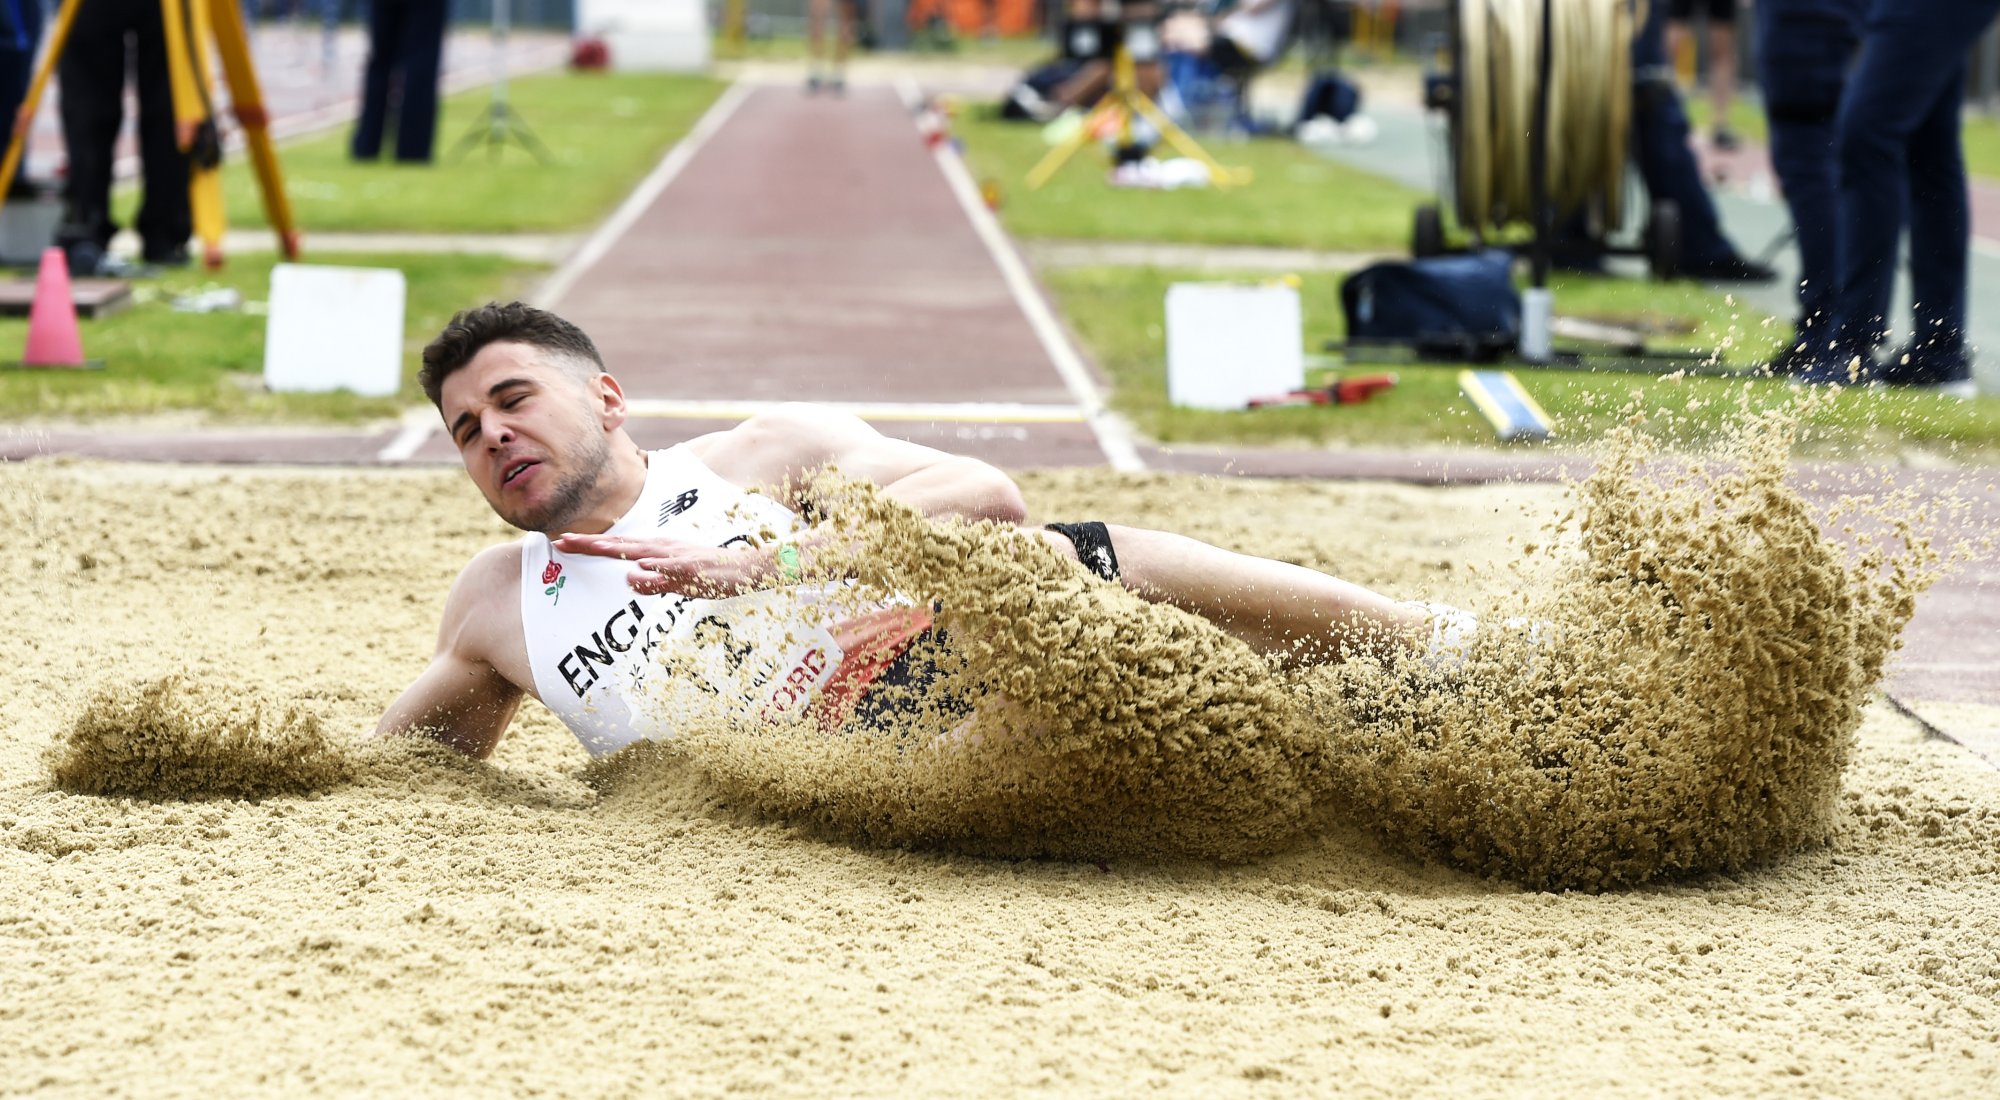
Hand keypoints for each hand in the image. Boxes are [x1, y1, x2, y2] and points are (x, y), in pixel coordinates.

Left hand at [552, 533, 773, 598]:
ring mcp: (678, 557)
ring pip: (640, 551)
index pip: (619, 545)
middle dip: (590, 543)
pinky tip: (637, 567)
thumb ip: (655, 582)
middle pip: (621, 543)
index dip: (592, 544)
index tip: (564, 542)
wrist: (750, 569)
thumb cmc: (714, 575)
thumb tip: (629, 580)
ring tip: (586, 546)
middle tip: (560, 541)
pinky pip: (670, 568)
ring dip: (613, 548)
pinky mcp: (693, 569)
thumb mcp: (679, 581)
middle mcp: (664, 548)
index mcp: (659, 550)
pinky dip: (653, 566)